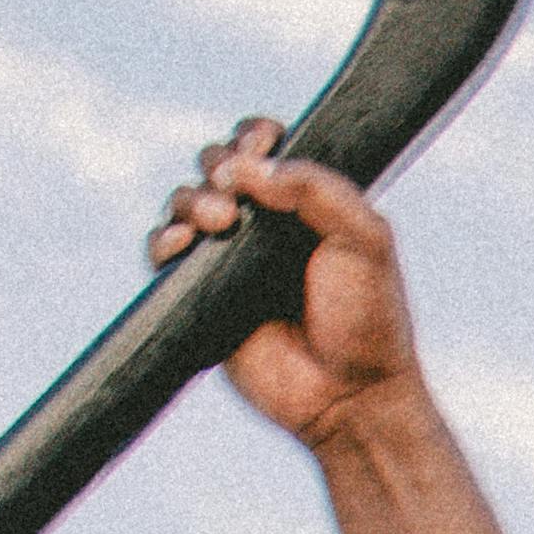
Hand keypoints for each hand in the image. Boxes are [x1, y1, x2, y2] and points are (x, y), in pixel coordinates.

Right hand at [143, 125, 425, 444]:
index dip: (254, 137)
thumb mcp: (365, 240)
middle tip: (237, 192)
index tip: (261, 144)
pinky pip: (163, 254)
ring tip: (220, 221)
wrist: (350, 395)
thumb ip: (317, 188)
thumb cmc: (369, 320)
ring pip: (186, 204)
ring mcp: (230, 261)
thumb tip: (251, 165)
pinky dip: (163, 239)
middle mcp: (265, 228)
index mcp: (306, 205)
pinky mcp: (201, 297)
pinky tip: (181, 244)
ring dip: (192, 199)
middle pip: (217, 167)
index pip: (266, 149)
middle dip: (218, 165)